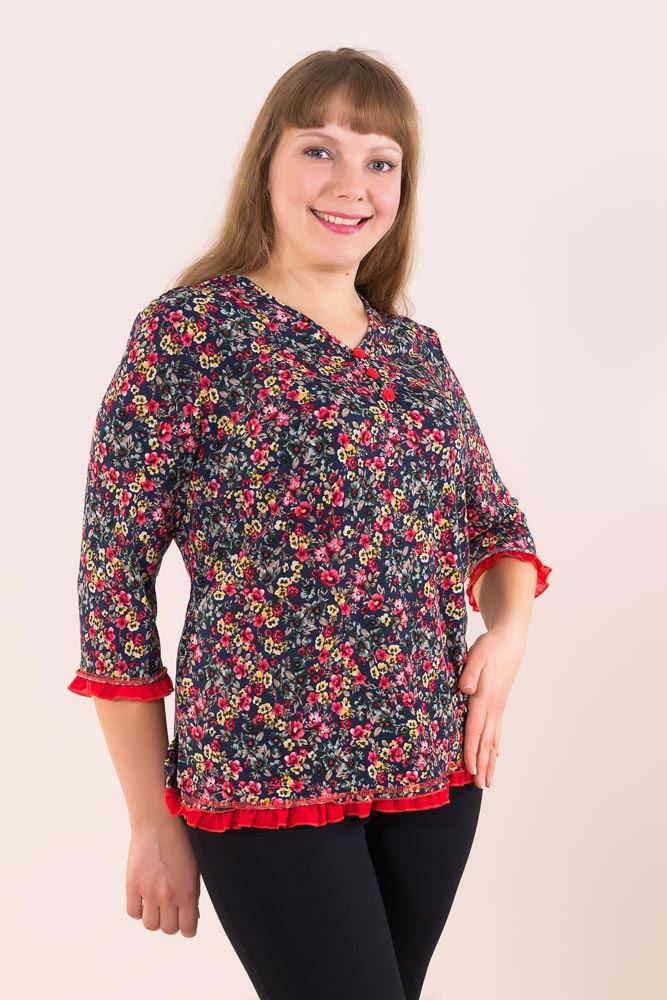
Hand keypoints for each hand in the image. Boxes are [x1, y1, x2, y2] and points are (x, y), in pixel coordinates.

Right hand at [126, 815, 200, 936]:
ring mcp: (148, 892)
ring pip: (149, 924)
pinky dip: (138, 909)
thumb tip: (190, 914)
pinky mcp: (132, 885)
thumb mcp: (194, 869)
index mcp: (187, 893)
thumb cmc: (180, 842)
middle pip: (167, 929)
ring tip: (156, 905)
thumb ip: (192, 894)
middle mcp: (168, 897)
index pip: (187, 929)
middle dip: (171, 922)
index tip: (186, 924)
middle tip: (171, 911)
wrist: (158, 823)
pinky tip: (143, 899)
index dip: (187, 928)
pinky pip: (133, 912)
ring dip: (154, 918)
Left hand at [457, 628, 524, 788]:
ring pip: (494, 739)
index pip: (475, 729)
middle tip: (481, 786)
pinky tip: (495, 755)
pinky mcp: (499, 704)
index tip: (470, 769)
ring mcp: (498, 707)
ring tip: (489, 780)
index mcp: (483, 698)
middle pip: (486, 741)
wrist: (510, 641)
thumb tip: (464, 690)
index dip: (471, 750)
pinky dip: (495, 746)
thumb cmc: (489, 647)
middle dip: (483, 764)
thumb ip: (469, 673)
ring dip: (490, 760)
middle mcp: (493, 707)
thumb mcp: (475, 655)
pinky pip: (497, 730)